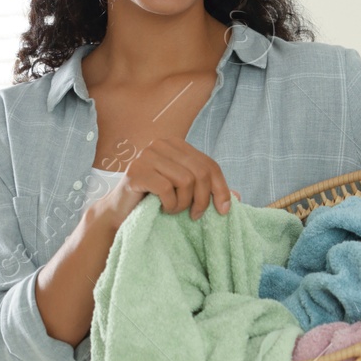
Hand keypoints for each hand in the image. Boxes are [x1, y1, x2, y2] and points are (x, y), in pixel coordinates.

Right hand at [96, 138, 237, 227]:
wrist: (121, 212)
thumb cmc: (156, 201)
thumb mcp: (186, 193)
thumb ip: (210, 191)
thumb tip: (240, 197)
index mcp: (177, 145)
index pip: (209, 164)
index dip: (222, 189)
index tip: (224, 211)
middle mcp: (161, 144)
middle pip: (200, 173)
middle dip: (203, 199)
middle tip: (196, 216)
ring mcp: (147, 155)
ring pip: (186, 181)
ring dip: (184, 203)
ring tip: (174, 209)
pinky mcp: (136, 170)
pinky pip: (167, 189)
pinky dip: (170, 204)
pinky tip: (163, 208)